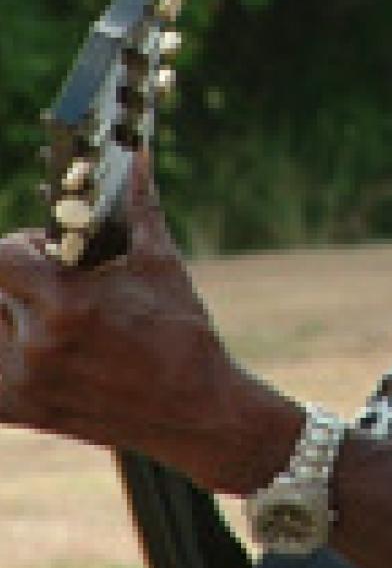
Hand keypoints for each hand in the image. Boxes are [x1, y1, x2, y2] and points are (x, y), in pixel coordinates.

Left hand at [0, 153, 302, 493]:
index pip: (1, 256)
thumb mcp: (161, 265)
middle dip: (17, 276)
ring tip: (45, 312)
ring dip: (7, 313)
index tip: (49, 250)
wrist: (196, 411)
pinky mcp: (23, 412)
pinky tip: (33, 345)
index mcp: (68, 304)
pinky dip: (4, 354)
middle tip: (50, 279)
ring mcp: (25, 384)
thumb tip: (139, 156)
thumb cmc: (182, 334)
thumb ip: (139, 207)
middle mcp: (37, 346)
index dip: (22, 246)